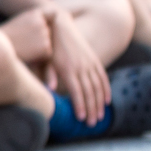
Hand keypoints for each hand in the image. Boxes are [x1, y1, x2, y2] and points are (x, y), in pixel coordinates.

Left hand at [43, 8, 109, 123]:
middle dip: (91, 109)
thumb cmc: (47, 46)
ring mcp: (89, 63)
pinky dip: (106, 89)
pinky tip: (107, 100)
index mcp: (68, 69)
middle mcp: (81, 67)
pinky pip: (102, 77)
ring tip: (100, 117)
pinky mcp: (93, 60)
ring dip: (100, 103)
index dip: (80, 106)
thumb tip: (49, 88)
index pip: (77, 92)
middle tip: (91, 124)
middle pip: (89, 92)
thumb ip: (47, 73)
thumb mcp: (43, 59)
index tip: (81, 119)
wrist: (60, 25)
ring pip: (98, 86)